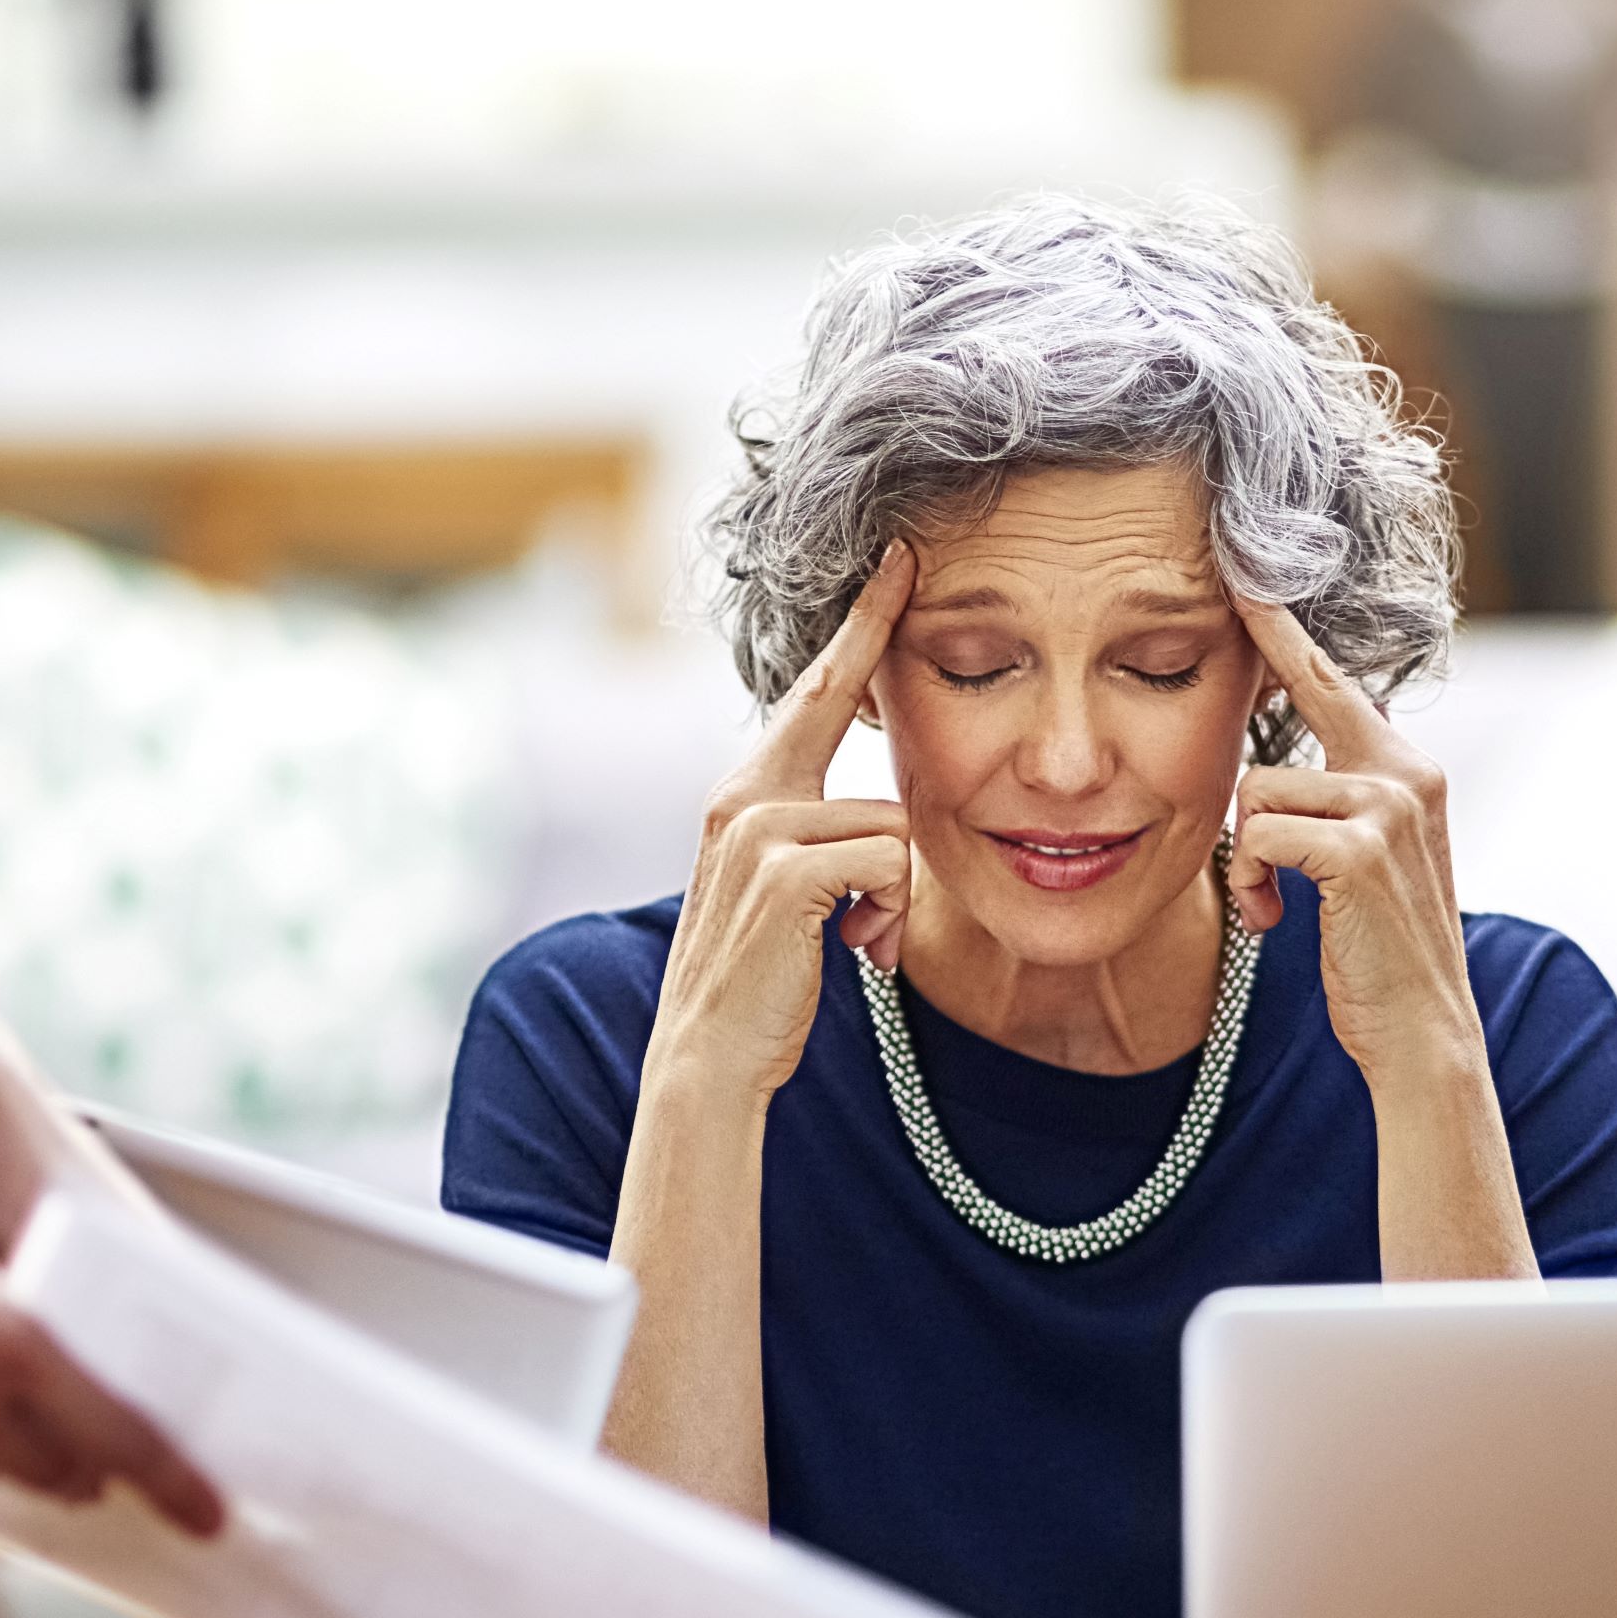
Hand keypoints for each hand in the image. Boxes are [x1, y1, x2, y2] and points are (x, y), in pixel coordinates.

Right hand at [650, 547, 918, 1100]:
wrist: (710, 1057)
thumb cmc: (764, 982)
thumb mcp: (788, 892)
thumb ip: (818, 836)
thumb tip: (884, 822)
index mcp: (746, 795)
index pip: (814, 693)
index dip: (858, 625)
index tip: (898, 562)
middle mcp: (743, 795)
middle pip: (844, 708)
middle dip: (874, 643)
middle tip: (906, 561)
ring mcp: (759, 828)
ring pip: (892, 820)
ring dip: (896, 891)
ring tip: (858, 941)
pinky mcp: (785, 870)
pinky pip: (889, 861)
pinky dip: (888, 914)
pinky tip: (857, 953)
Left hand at [1226, 593, 1484, 1091]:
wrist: (1421, 1030)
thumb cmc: (1382, 951)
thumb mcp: (1368, 858)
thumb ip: (1342, 800)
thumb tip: (1285, 765)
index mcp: (1407, 767)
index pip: (1330, 679)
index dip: (1281, 629)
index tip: (1243, 573)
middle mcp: (1406, 771)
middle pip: (1276, 736)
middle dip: (1245, 785)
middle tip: (1224, 782)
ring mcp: (1387, 806)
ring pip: (1254, 792)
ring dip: (1246, 859)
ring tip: (1272, 904)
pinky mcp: (1359, 851)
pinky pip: (1258, 837)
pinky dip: (1252, 884)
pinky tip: (1277, 921)